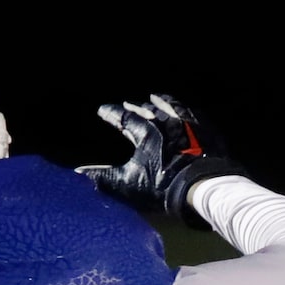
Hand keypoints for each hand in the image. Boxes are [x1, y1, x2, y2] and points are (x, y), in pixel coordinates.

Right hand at [77, 94, 244, 215]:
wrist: (204, 186)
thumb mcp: (128, 184)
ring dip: (161, 101)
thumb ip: (103, 177)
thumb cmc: (163, 187)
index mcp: (145, 131)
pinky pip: (193, 114)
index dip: (111, 114)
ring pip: (171, 106)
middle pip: (147, 110)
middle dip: (135, 107)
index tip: (102, 111)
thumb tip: (77, 172)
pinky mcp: (207, 131)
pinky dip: (185, 110)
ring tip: (155, 97)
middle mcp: (166, 121)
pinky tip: (185, 110)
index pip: (123, 118)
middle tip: (128, 103)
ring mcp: (188, 124)